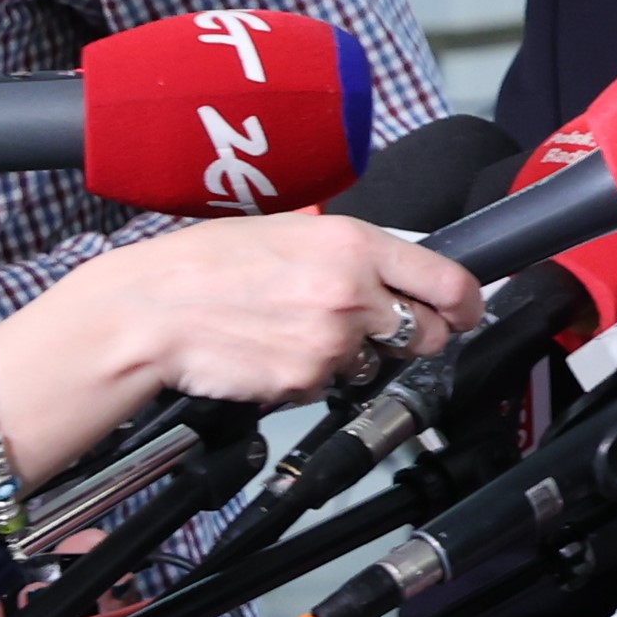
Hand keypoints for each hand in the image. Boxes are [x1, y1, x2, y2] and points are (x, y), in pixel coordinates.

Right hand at [0, 215, 486, 495]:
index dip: (467, 303)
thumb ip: (355, 251)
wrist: (148, 312)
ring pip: (378, 363)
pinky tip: (276, 353)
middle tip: (380, 330)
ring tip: (301, 333)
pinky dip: (314, 377)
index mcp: (356, 245)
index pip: (449, 280)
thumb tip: (402, 268)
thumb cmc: (208, 264)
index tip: (468, 311)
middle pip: (429, 332)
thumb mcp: (292, 230)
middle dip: (416, 335)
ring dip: (356, 356)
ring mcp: (333, 342)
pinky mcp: (306, 380)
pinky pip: (332, 385)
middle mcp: (354, 293)